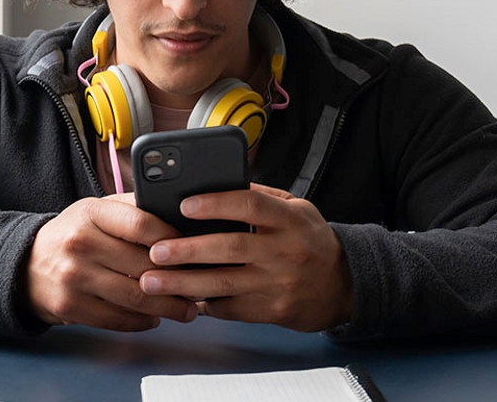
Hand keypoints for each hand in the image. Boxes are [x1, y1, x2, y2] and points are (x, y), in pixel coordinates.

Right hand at [24, 193, 197, 330]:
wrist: (26, 264)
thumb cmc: (74, 233)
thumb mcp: (97, 209)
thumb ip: (133, 208)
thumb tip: (177, 211)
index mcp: (92, 213)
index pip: (141, 224)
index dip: (172, 238)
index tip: (193, 247)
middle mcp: (81, 243)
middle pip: (143, 264)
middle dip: (178, 278)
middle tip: (200, 284)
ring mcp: (74, 276)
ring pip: (134, 296)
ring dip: (167, 307)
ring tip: (187, 308)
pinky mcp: (70, 306)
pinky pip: (116, 319)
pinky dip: (142, 321)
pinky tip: (156, 318)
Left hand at [138, 183, 352, 331]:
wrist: (345, 285)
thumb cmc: (311, 239)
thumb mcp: (296, 208)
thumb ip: (260, 196)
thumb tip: (216, 185)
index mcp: (289, 219)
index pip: (250, 205)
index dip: (216, 203)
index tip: (184, 204)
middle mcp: (284, 251)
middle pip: (230, 247)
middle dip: (188, 250)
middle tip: (156, 250)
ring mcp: (278, 284)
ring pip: (223, 284)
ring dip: (183, 283)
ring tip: (151, 280)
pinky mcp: (272, 312)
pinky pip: (230, 308)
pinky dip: (202, 303)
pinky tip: (179, 298)